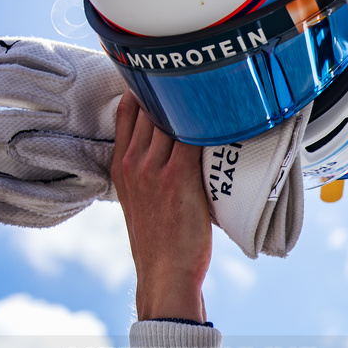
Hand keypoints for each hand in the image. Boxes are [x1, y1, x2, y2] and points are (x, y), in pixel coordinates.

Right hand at [111, 92, 211, 322]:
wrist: (164, 271)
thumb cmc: (161, 242)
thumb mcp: (141, 201)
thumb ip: (149, 174)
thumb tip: (175, 158)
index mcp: (121, 166)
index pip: (129, 112)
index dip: (146, 89)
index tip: (164, 76)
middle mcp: (134, 162)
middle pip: (152, 109)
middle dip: (174, 91)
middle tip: (202, 79)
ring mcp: (154, 168)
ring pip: (172, 119)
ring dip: (195, 104)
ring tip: (219, 91)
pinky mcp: (178, 177)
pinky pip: (193, 137)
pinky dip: (209, 123)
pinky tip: (226, 113)